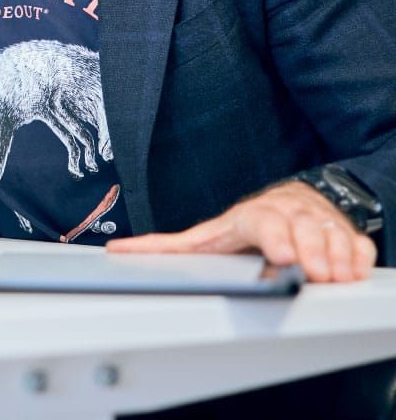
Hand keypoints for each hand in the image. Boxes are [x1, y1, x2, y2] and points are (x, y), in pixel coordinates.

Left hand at [106, 181, 376, 282]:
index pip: (263, 221)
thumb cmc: (245, 226)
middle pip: (303, 230)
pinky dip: (357, 258)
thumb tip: (119, 251)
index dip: (276, 238)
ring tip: (332, 276)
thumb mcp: (207, 236)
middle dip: (312, 253)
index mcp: (250, 216)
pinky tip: (350, 269)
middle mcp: (285, 212)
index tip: (285, 259)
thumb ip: (168, 247)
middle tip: (315, 274)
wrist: (290, 200)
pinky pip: (357, 243)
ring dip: (335, 259)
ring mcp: (315, 219)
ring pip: (333, 235)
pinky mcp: (342, 229)